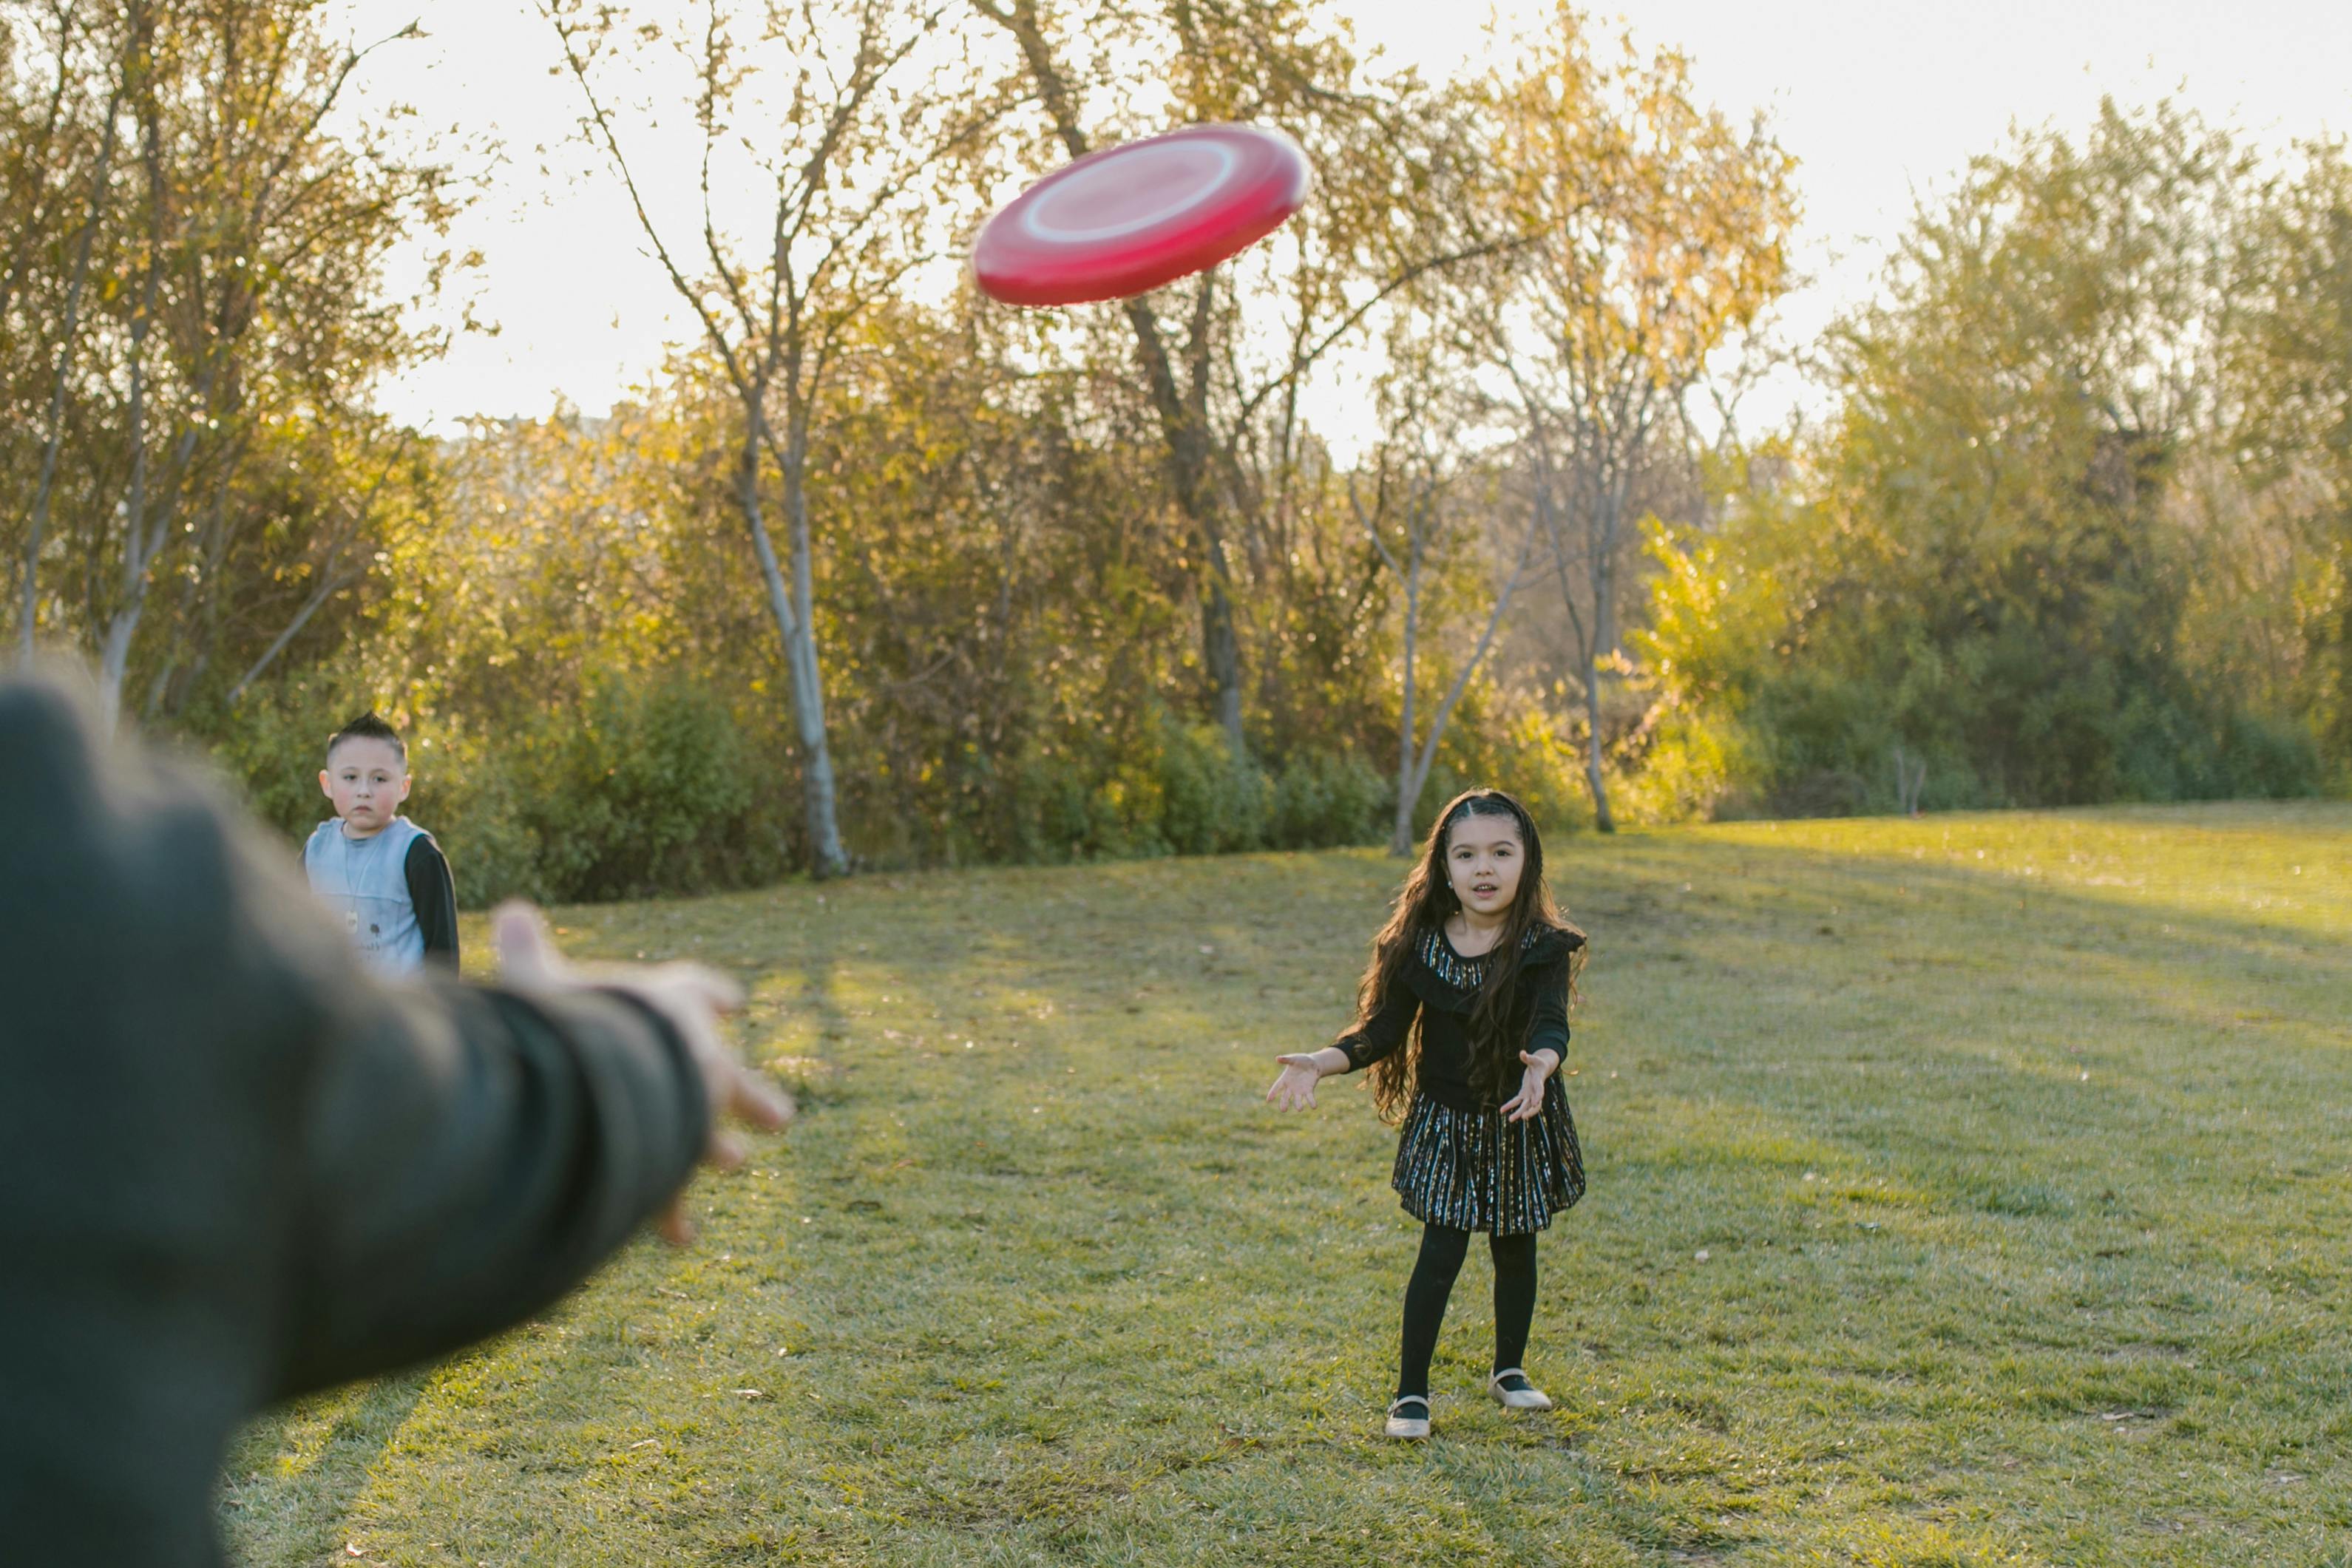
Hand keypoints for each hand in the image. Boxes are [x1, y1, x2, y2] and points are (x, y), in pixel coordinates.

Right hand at [494, 902, 794, 1244]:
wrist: (606, 1072)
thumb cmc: (569, 1016)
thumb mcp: (537, 979)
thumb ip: (527, 951)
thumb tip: (510, 911)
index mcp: (669, 1002)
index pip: (695, 990)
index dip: (706, 994)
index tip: (731, 1001)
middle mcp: (694, 1055)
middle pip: (724, 1072)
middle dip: (746, 1093)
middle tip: (779, 1116)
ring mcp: (692, 1110)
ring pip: (707, 1134)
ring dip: (713, 1150)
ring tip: (734, 1162)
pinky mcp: (672, 1160)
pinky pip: (671, 1191)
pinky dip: (672, 1212)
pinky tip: (682, 1236)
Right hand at [1265, 1052, 1330, 1111]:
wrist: (1313, 1063)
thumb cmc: (1301, 1060)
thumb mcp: (1293, 1058)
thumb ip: (1286, 1059)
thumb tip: (1277, 1058)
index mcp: (1285, 1079)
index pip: (1277, 1087)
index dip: (1272, 1093)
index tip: (1268, 1100)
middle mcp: (1291, 1087)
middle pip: (1285, 1097)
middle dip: (1284, 1103)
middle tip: (1283, 1110)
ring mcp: (1299, 1090)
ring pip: (1297, 1100)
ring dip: (1298, 1105)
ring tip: (1300, 1109)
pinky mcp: (1309, 1091)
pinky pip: (1309, 1098)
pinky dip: (1311, 1102)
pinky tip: (1314, 1106)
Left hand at [1498, 1049, 1556, 1122]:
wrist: (1541, 1069)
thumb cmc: (1538, 1063)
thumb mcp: (1534, 1059)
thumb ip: (1528, 1058)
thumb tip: (1522, 1052)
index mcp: (1539, 1082)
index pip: (1540, 1091)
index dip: (1538, 1097)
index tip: (1535, 1103)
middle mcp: (1535, 1091)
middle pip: (1534, 1104)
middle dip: (1529, 1111)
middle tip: (1523, 1117)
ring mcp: (1530, 1094)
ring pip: (1525, 1107)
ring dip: (1519, 1113)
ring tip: (1510, 1119)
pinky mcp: (1524, 1094)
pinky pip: (1517, 1102)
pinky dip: (1510, 1105)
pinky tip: (1502, 1110)